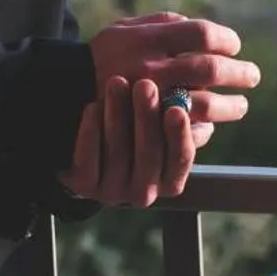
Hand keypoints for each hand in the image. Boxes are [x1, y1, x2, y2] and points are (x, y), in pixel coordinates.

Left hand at [59, 75, 207, 206]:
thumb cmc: (137, 127)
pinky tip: (93, 106)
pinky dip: (91, 132)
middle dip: (147, 117)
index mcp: (170, 180)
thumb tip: (192, 99)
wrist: (91, 145)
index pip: (180, 159)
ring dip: (118, 115)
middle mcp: (144, 192)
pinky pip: (88, 160)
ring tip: (116, 83)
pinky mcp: (84, 187)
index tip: (176, 109)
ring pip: (117, 153)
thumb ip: (181, 115)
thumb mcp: (162, 123)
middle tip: (145, 85)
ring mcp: (113, 192)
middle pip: (149, 155)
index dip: (179, 135)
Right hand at [89, 11, 260, 134]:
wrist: (65, 92)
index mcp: (148, 38)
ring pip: (201, 105)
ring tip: (241, 105)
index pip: (202, 34)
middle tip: (253, 76)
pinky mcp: (143, 126)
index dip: (226, 40)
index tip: (234, 46)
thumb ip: (164, 23)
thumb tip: (204, 30)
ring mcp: (146, 100)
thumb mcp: (126, 27)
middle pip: (208, 69)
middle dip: (238, 72)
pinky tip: (211, 124)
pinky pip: (182, 130)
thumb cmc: (105, 55)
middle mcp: (149, 67)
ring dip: (229, 106)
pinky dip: (203, 128)